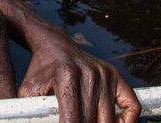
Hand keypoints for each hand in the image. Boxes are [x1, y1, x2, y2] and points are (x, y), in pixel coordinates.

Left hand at [17, 28, 140, 122]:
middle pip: (92, 122)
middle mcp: (90, 75)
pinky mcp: (116, 75)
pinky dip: (128, 122)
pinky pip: (131, 105)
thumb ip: (33, 114)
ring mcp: (105, 75)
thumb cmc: (40, 73)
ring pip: (110, 120)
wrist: (55, 46)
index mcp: (67, 77)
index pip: (73, 120)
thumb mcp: (28, 91)